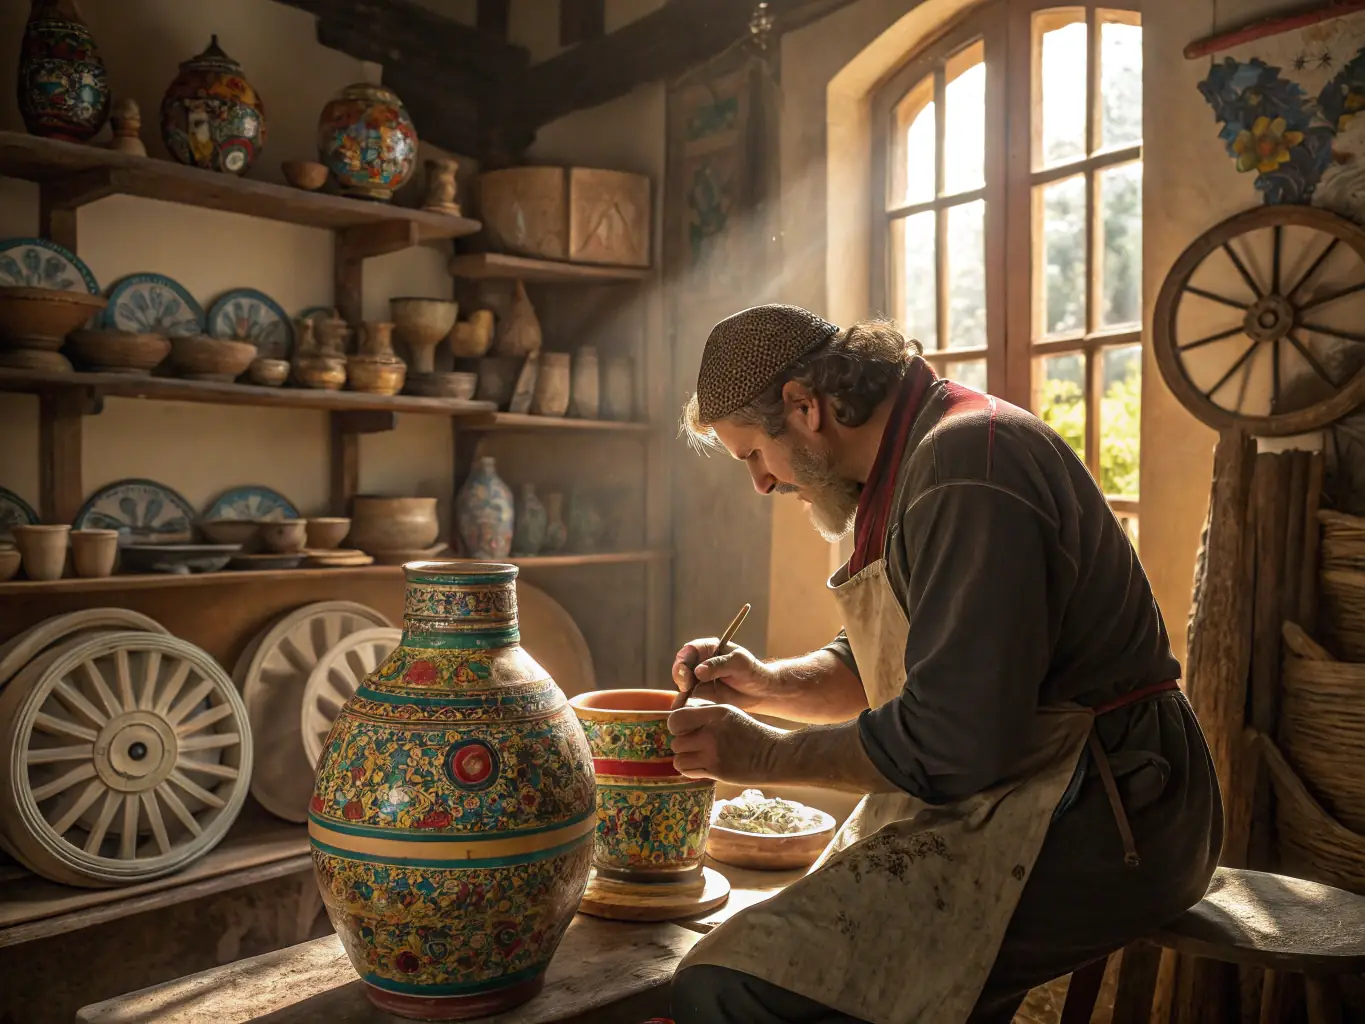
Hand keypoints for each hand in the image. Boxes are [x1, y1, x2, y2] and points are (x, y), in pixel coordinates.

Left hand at [668, 704, 785, 784]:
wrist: (775, 756)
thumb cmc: (751, 734)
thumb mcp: (730, 715)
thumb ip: (705, 716)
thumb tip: (676, 722)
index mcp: (716, 713)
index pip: (676, 719)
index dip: (676, 726)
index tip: (685, 730)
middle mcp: (712, 731)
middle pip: (676, 741)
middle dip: (683, 745)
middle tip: (696, 746)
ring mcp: (714, 753)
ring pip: (678, 759)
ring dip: (686, 759)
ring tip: (699, 757)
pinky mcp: (717, 771)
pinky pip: (688, 772)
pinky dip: (691, 770)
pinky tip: (703, 766)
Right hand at [671, 639, 778, 710]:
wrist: (759, 693)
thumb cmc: (752, 672)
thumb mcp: (739, 664)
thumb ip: (719, 665)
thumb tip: (698, 671)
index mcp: (708, 649)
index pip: (689, 650)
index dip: (684, 660)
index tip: (687, 674)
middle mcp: (700, 662)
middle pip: (680, 666)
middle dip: (680, 676)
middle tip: (686, 687)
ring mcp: (698, 679)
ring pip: (681, 684)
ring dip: (681, 692)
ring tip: (688, 700)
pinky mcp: (699, 694)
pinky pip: (687, 698)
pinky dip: (685, 703)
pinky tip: (686, 708)